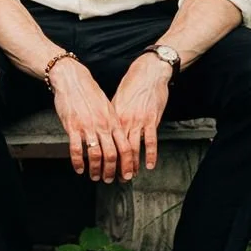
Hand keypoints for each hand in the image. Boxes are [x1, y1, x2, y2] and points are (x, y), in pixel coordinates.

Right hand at [50, 57, 118, 182]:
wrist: (72, 79)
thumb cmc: (89, 92)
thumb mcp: (107, 106)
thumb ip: (113, 123)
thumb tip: (118, 138)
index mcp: (113, 121)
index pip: (125, 147)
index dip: (127, 163)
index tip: (127, 174)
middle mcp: (103, 125)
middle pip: (112, 154)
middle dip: (112, 170)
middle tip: (109, 179)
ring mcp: (88, 126)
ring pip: (95, 154)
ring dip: (95, 169)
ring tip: (94, 176)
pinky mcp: (73, 126)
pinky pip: (76, 148)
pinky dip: (78, 162)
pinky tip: (79, 168)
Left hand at [109, 53, 172, 180]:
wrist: (148, 72)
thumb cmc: (131, 85)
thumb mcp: (115, 101)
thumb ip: (111, 117)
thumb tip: (103, 129)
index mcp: (113, 117)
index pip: (105, 141)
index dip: (101, 157)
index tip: (99, 168)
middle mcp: (123, 121)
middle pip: (117, 149)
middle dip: (115, 166)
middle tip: (113, 178)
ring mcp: (138, 121)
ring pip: (132, 148)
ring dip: (131, 165)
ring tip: (129, 176)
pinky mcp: (152, 120)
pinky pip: (150, 141)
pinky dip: (150, 155)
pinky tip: (149, 165)